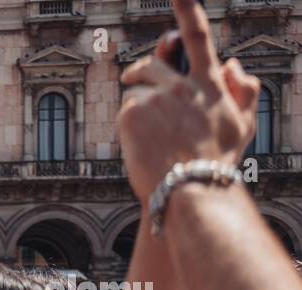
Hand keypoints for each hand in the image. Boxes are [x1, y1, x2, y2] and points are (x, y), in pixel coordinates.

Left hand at [117, 0, 259, 202]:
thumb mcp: (243, 126)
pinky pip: (125, 107)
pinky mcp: (133, 112)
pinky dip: (128, 123)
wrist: (188, 189)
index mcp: (210, 83)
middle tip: (131, 77)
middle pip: (154, 63)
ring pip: (137, 89)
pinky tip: (140, 143)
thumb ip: (245, 90)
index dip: (188, 9)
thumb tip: (233, 62)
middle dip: (141, 69)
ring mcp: (157, 96)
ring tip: (148, 135)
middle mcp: (183, 84)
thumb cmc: (217, 162)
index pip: (198, 37)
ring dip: (137, 104)